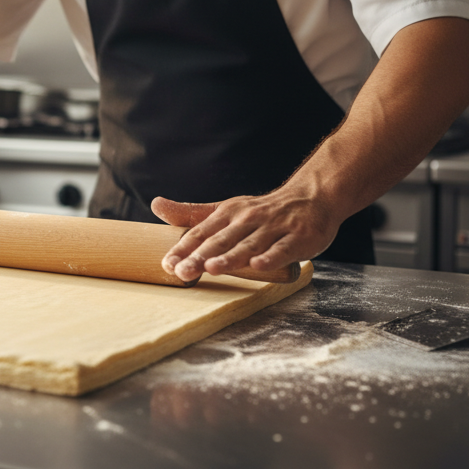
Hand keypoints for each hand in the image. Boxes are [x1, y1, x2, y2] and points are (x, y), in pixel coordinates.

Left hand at [152, 193, 338, 280]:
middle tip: (182, 271)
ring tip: (211, 268)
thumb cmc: (263, 212)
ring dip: (230, 257)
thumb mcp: (225, 209)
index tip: (168, 264)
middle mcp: (248, 219)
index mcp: (228, 213)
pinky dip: (270, 257)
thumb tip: (156, 205)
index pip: (202, 232)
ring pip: (249, 244)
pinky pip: (282, 249)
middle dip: (200, 256)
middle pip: (221, 240)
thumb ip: (192, 213)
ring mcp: (274, 227)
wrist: (312, 197)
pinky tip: (258, 265)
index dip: (184, 248)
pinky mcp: (298, 237)